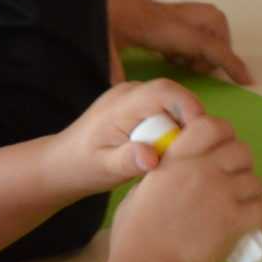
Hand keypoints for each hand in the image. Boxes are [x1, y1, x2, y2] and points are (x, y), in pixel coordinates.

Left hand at [39, 78, 209, 199]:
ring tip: (175, 152)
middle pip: (173, 95)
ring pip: (171, 101)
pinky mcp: (136, 103)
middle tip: (190, 150)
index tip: (200, 135)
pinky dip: (171, 125)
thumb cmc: (82, 168)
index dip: (188, 107)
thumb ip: (127, 161)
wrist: (61, 162)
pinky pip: (164, 108)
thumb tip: (152, 156)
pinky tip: (163, 148)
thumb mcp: (104, 170)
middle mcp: (128, 92)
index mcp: (120, 105)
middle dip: (188, 120)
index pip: (164, 91)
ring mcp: (132, 95)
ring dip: (180, 124)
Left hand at [105, 0, 251, 83]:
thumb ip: (111, 64)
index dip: (229, 62)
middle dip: (221, 48)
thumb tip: (118, 88)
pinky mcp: (163, 12)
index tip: (247, 78)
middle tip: (199, 70)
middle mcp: (173, 17)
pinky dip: (194, 38)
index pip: (207, 44)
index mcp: (164, 28)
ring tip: (186, 62)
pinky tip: (172, 54)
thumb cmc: (99, 9)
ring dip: (210, 40)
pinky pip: (194, 22)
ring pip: (209, 18)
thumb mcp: (102, 39)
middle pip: (216, 24)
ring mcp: (169, 12)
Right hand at [109, 102, 261, 261]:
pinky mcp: (237, 220)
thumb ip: (161, 177)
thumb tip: (172, 174)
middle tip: (232, 186)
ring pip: (256, 182)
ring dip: (251, 195)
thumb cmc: (135, 238)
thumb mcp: (140, 192)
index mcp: (177, 158)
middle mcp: (202, 169)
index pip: (212, 125)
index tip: (222, 150)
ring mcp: (222, 194)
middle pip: (242, 151)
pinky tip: (253, 227)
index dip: (224, 135)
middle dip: (241, 166)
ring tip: (240, 211)